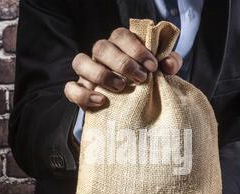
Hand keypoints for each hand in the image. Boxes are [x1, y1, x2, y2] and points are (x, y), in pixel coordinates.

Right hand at [64, 27, 182, 110]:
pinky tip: (101, 101)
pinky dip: (83, 94)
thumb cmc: (146, 85)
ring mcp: (87, 73)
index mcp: (119, 46)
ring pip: (80, 61)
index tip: (153, 66)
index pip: (120, 35)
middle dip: (122, 62)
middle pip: (100, 47)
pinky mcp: (79, 91)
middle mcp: (100, 56)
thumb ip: (169, 64)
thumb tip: (169, 63)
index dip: (136, 48)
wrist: (133, 112)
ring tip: (121, 87)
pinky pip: (70, 88)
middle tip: (141, 78)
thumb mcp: (161, 74)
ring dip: (101, 74)